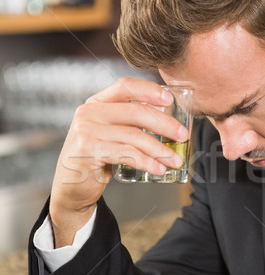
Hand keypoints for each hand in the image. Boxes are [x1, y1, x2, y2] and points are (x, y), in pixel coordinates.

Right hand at [49, 77, 187, 246]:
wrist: (71, 188)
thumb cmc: (98, 159)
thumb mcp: (110, 134)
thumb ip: (129, 123)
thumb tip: (170, 120)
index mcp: (96, 103)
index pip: (125, 85)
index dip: (149, 90)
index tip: (170, 100)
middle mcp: (89, 112)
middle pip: (135, 112)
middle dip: (164, 124)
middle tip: (183, 136)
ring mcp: (86, 131)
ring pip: (134, 136)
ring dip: (160, 150)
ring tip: (175, 160)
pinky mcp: (88, 152)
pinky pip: (126, 154)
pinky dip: (147, 162)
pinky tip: (159, 169)